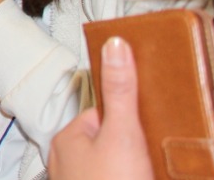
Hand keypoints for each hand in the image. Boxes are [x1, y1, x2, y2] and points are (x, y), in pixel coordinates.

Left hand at [48, 37, 151, 179]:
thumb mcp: (122, 133)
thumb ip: (120, 91)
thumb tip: (115, 46)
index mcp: (68, 139)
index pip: (100, 115)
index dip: (126, 119)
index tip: (144, 123)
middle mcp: (66, 162)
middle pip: (105, 143)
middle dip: (128, 146)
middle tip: (148, 154)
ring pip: (107, 167)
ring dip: (128, 168)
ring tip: (144, 172)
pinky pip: (109, 178)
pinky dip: (123, 178)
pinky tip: (138, 177)